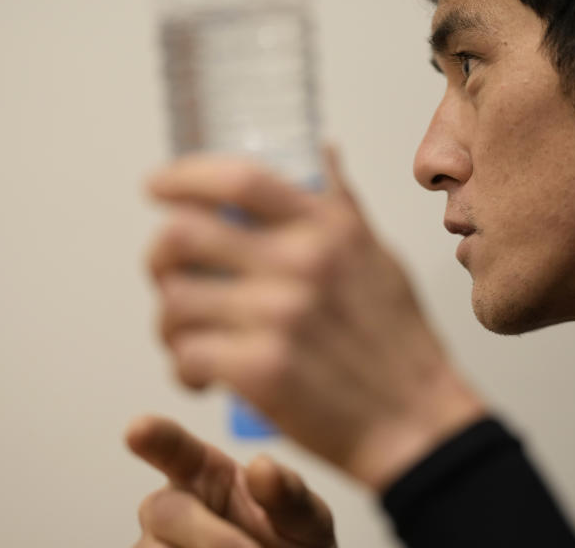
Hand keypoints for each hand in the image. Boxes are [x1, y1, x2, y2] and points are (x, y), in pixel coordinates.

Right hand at [127, 415, 335, 547]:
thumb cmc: (294, 545)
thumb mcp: (306, 519)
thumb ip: (289, 495)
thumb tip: (262, 466)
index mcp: (203, 472)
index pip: (172, 446)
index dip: (154, 436)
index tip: (137, 429)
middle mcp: (171, 506)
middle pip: (163, 513)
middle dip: (210, 538)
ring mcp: (155, 545)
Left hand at [146, 147, 485, 488]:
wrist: (416, 421)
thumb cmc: (399, 344)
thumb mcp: (380, 257)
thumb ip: (343, 205)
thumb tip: (322, 153)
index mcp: (328, 230)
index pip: (239, 180)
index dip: (185, 176)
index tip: (158, 186)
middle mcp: (301, 264)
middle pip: (184, 235)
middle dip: (158, 255)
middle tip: (164, 274)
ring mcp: (278, 317)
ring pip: (176, 301)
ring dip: (168, 321)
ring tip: (185, 336)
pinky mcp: (261, 371)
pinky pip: (188, 355)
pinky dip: (183, 367)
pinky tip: (200, 376)